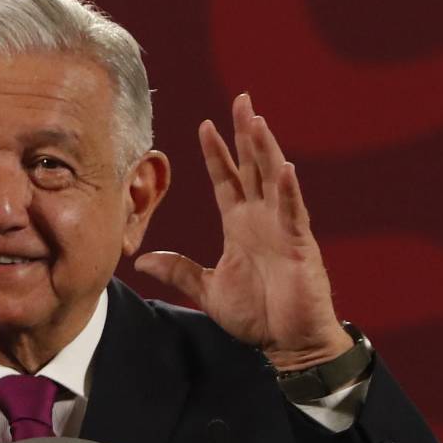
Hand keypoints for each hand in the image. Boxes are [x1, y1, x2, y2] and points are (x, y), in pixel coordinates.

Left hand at [134, 93, 351, 370]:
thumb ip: (179, 270)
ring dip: (266, 150)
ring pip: (274, 179)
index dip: (217, 152)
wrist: (287, 343)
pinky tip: (283, 168)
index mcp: (241, 225)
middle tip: (241, 99)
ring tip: (257, 120)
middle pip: (253, 166)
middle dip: (246, 134)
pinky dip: (288, 190)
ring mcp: (282, 228)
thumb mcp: (207, 289)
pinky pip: (292, 212)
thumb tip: (143, 260)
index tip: (204, 125)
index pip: (227, 179)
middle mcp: (262, 219)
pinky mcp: (299, 245)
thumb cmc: (256, 315)